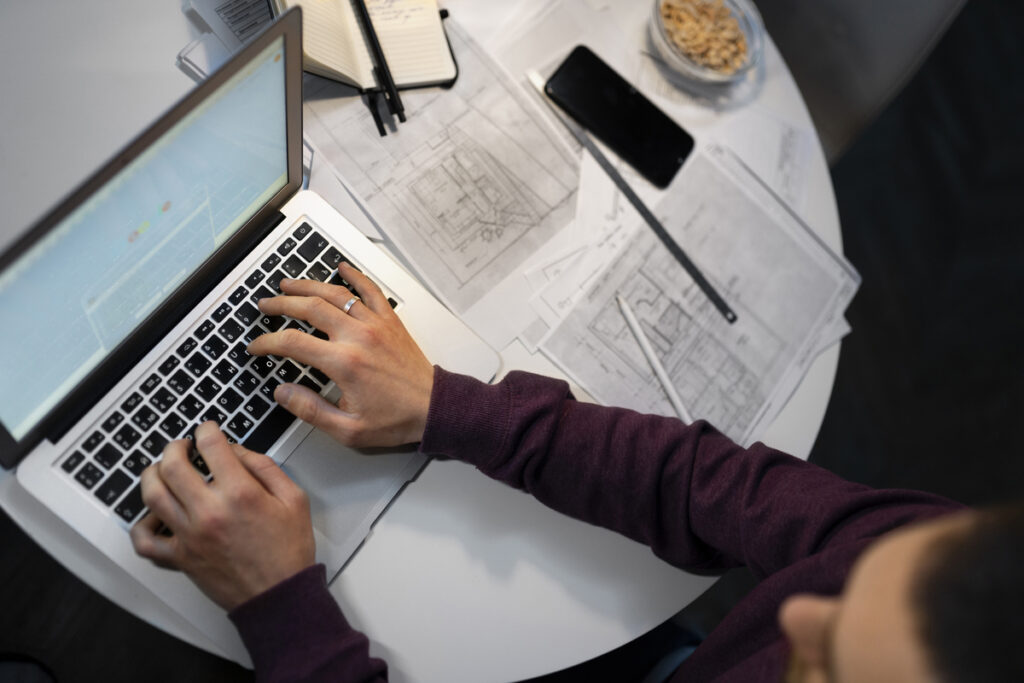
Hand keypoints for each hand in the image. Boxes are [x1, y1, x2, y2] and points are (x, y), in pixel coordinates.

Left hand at [130, 422, 315, 610]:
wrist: (279, 595)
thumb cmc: (288, 551)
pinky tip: (154, 515)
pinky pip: (145, 541)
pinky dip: (142, 525)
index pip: (211, 446)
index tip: (208, 430)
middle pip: (171, 465)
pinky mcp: (180, 558)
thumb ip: (265, 468)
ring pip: (152, 495)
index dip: (207, 430)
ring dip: (152, 474)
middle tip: (182, 445)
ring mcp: (189, 535)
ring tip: (162, 470)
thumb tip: (237, 451)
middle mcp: (209, 511)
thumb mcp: (293, 499)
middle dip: (174, 446)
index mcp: (240, 493)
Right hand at [247, 262, 434, 447]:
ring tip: (287, 284)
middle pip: (310, 308)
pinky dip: (355, 276)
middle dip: (281, 304)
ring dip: (308, 285)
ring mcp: (376, 324)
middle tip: (264, 305)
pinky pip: (371, 290)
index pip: (293, 343)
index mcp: (344, 363)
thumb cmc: (395, 419)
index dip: (267, 343)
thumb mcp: (348, 429)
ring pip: (336, 293)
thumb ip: (310, 410)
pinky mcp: (390, 321)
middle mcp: (358, 337)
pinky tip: (342, 267)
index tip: (256, 347)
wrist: (432, 408)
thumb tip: (282, 391)